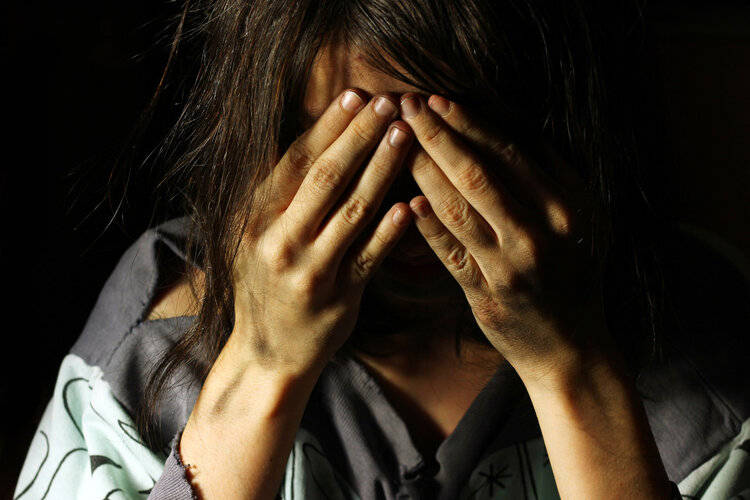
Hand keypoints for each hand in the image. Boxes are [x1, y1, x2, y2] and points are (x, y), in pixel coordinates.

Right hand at [231, 89, 413, 375]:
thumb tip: (318, 142)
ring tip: (405, 135)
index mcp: (257, 220)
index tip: (354, 95)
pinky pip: (370, 256)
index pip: (295, 162)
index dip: (327, 126)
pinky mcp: (340, 297)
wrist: (266, 354)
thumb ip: (281, 198)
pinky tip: (409, 204)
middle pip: (326, 178)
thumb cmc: (265, 287)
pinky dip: (390, 229)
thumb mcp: (255, 238)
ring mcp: (311, 271)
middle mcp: (280, 242)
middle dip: (360, 136)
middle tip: (388, 102)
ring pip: (353, 210)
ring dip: (382, 169)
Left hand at [399, 93, 617, 385]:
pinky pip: (451, 254)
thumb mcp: (579, 222)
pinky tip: (406, 202)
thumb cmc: (570, 276)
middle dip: (436, 136)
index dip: (469, 123)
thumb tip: (507, 132)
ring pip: (459, 209)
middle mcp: (543, 231)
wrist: (573, 348)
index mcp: (567, 205)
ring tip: (395, 144)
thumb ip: (549, 181)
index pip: (510, 152)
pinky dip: (427, 227)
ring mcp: (514, 265)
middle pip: (478, 173)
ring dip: (423, 172)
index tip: (437, 100)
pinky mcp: (489, 294)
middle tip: (406, 106)